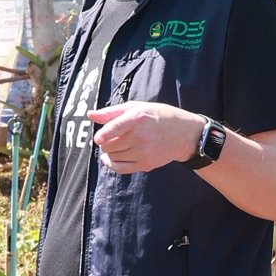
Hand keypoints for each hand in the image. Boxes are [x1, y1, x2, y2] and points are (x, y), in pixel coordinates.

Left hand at [88, 102, 203, 173]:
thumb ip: (112, 112)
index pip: (114, 129)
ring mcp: (144, 152)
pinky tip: (110, 159)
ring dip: (109, 152)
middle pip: (110, 145)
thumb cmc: (159, 116)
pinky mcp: (146, 164)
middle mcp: (141, 136)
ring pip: (113, 156)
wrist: (185, 134)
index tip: (98, 138)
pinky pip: (121, 168)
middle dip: (104, 142)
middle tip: (108, 138)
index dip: (102, 135)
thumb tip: (90, 115)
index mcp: (138, 118)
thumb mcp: (137, 107)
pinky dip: (111, 164)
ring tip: (114, 145)